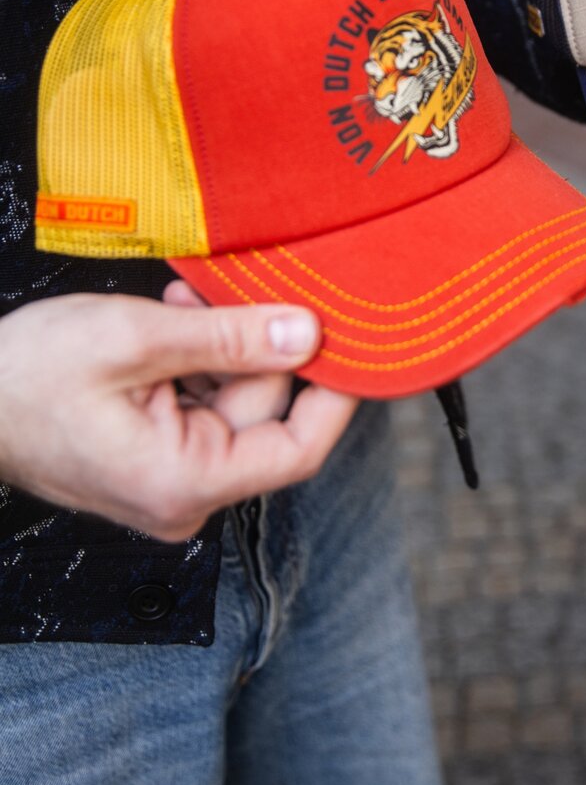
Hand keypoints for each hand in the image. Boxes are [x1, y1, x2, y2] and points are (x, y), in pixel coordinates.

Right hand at [0, 291, 358, 540]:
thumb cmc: (25, 378)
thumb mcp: (134, 339)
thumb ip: (229, 338)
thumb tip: (308, 334)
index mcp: (185, 481)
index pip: (300, 449)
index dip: (335, 393)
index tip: (353, 340)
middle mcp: (186, 493)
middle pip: (264, 411)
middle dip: (252, 344)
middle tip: (226, 291)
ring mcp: (172, 476)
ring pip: (235, 398)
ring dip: (220, 343)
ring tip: (182, 302)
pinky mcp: (159, 455)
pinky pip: (204, 402)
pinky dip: (198, 358)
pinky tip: (174, 320)